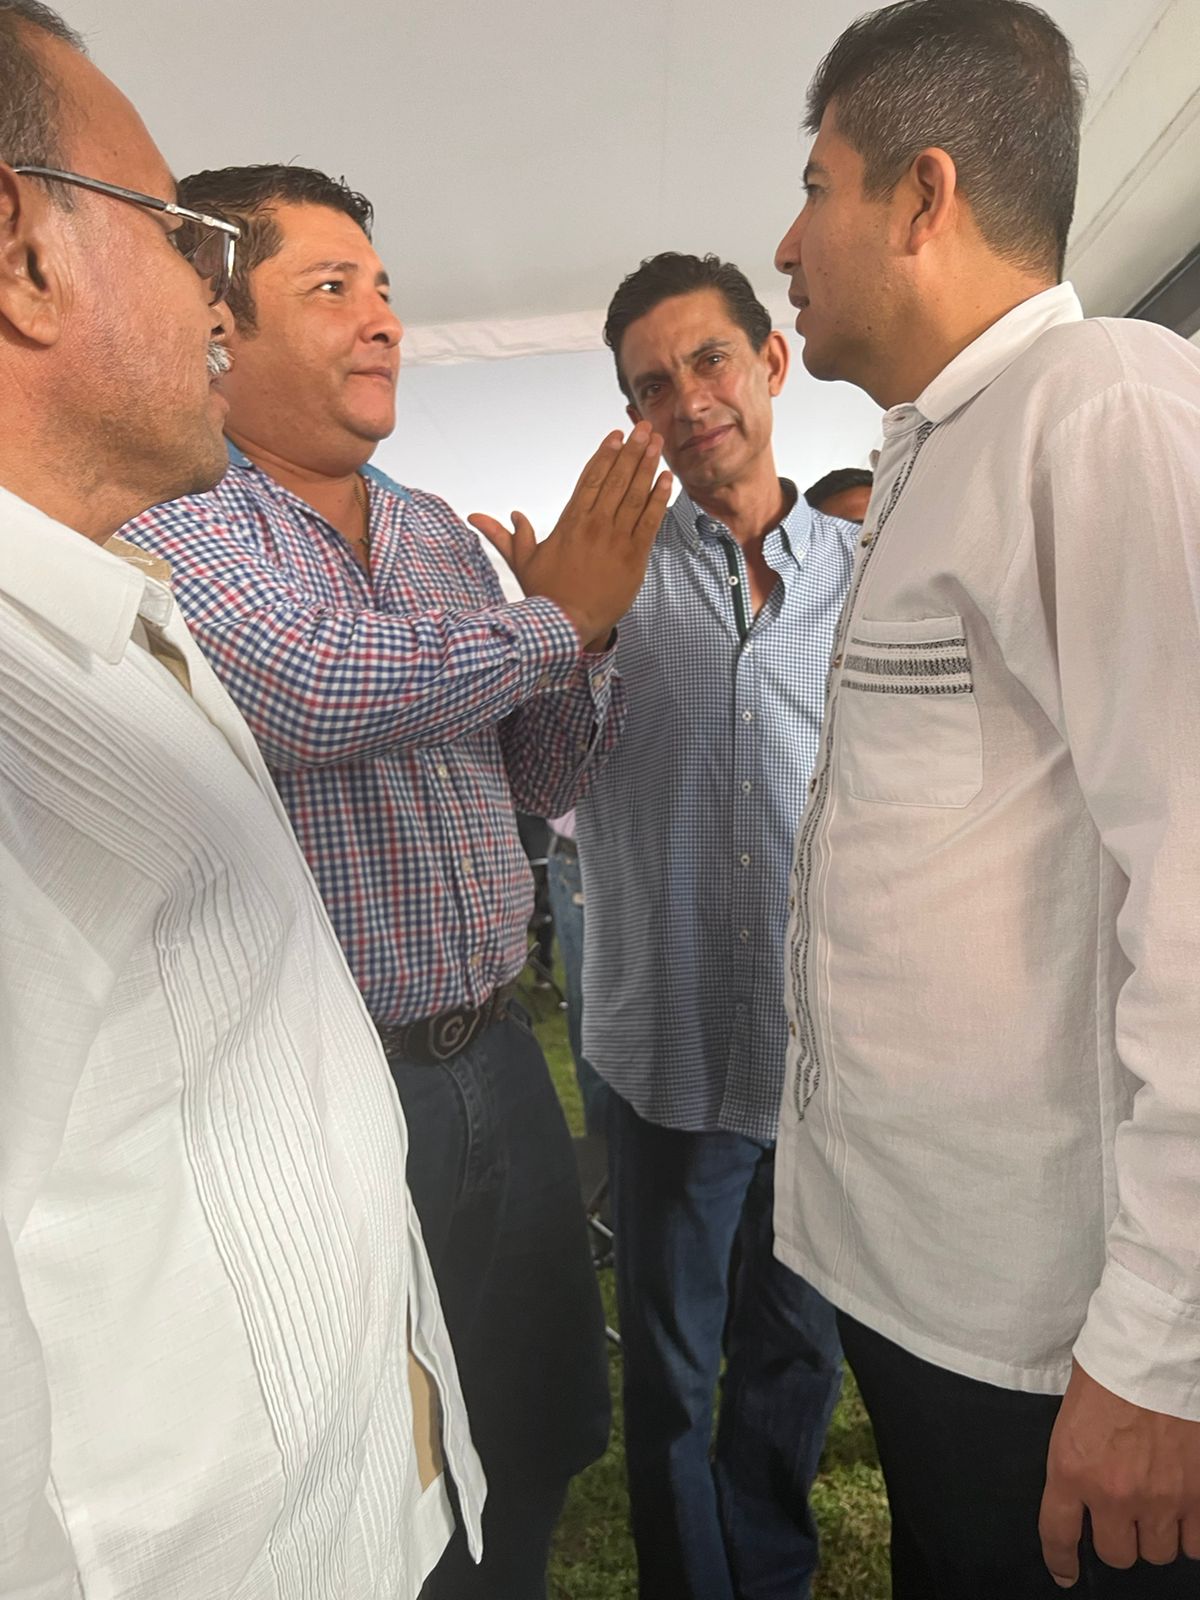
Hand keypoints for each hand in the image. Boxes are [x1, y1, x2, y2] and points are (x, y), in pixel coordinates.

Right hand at [469, 422, 671, 645]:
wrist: (567, 625)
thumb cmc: (546, 595)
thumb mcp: (522, 562)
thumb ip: (506, 535)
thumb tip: (479, 518)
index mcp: (570, 522)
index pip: (590, 479)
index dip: (604, 455)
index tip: (616, 436)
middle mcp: (594, 524)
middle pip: (615, 479)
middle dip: (632, 450)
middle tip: (644, 427)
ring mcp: (616, 539)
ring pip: (635, 494)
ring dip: (647, 465)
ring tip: (657, 442)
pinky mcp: (634, 556)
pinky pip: (650, 521)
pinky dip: (659, 498)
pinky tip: (666, 478)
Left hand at [1039, 1360, 1199, 1585]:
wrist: (1152, 1352)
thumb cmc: (1106, 1376)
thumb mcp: (1070, 1421)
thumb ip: (1075, 1466)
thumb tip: (1083, 1500)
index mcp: (1071, 1470)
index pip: (1058, 1535)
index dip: (1061, 1561)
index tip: (1065, 1573)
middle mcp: (1114, 1494)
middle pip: (1116, 1554)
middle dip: (1117, 1539)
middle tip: (1122, 1517)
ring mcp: (1160, 1498)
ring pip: (1157, 1553)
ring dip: (1154, 1536)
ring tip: (1154, 1509)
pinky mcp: (1197, 1495)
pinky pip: (1195, 1545)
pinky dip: (1189, 1535)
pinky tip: (1183, 1514)